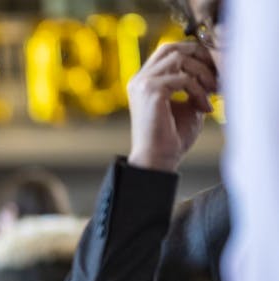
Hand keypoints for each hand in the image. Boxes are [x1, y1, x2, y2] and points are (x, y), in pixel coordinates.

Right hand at [126, 41, 217, 172]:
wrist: (157, 159)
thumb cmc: (171, 138)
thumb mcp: (187, 105)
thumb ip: (193, 85)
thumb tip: (212, 69)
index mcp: (144, 81)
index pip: (168, 52)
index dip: (193, 54)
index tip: (213, 71)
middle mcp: (140, 79)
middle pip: (171, 47)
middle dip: (198, 56)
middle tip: (215, 76)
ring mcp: (143, 83)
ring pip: (179, 59)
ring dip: (202, 74)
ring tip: (212, 92)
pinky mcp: (150, 91)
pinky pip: (183, 78)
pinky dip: (198, 91)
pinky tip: (204, 107)